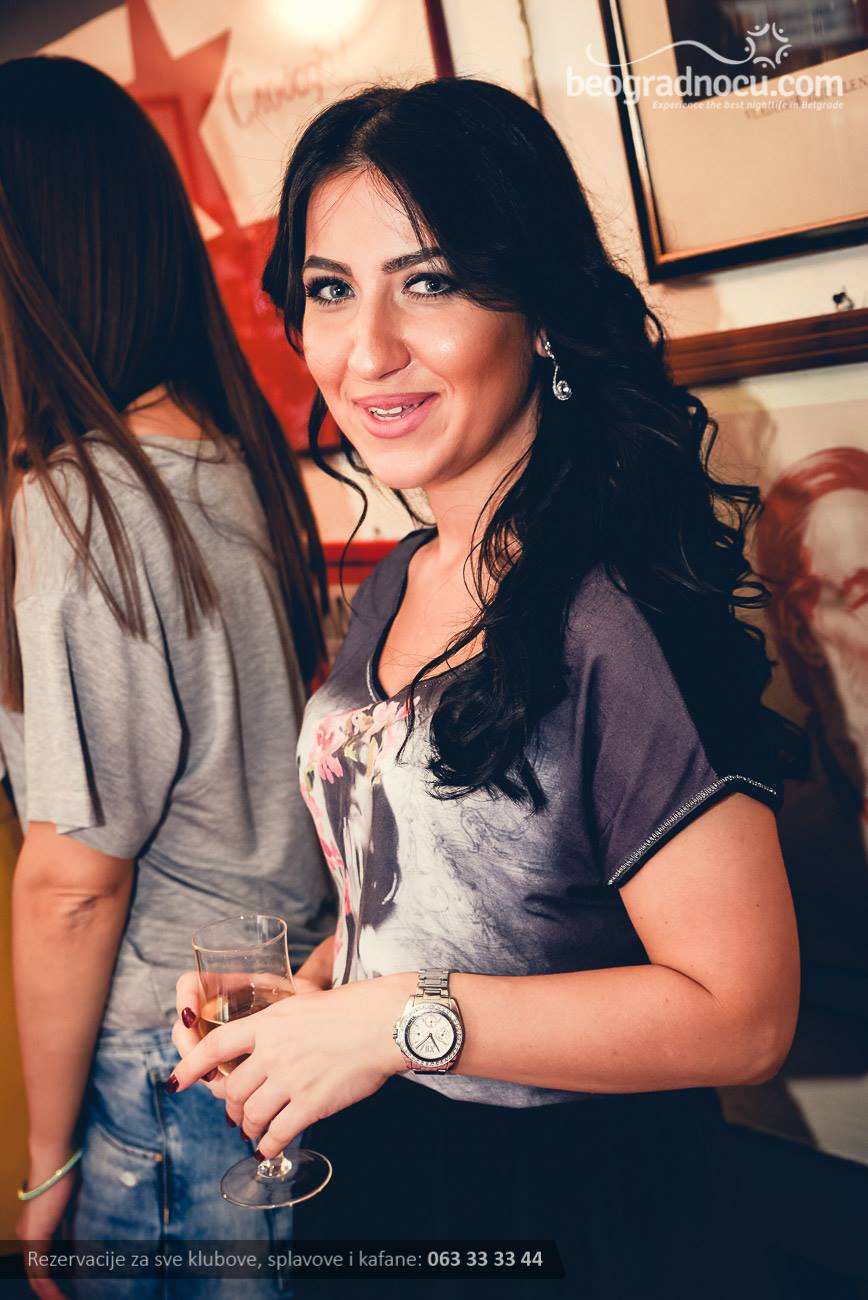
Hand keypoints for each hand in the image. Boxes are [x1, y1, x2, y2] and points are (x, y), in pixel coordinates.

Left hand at [17, 1155, 78, 1299]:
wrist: (57, 1153)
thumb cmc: (71, 1164)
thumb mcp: (79, 1193)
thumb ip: (83, 1209)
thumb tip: (105, 1216)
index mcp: (36, 1220)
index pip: (42, 1255)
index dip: (55, 1271)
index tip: (73, 1282)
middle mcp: (28, 1231)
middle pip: (37, 1269)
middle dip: (52, 1288)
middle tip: (69, 1298)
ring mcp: (30, 1235)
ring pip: (36, 1276)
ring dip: (52, 1293)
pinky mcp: (35, 1238)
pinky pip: (39, 1274)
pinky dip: (49, 1290)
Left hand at [169, 973, 414, 1155]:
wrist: (382, 1022)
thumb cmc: (349, 1010)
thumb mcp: (302, 1003)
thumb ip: (278, 1024)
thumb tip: (265, 1044)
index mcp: (269, 1023)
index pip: (216, 1046)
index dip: (191, 1065)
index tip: (177, 1080)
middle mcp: (273, 1051)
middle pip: (232, 1089)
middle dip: (230, 1107)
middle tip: (236, 1114)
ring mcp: (291, 1078)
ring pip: (250, 1114)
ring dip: (248, 1128)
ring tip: (253, 1131)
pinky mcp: (311, 1102)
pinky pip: (278, 1133)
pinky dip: (268, 1144)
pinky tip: (270, 1146)